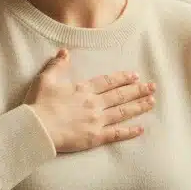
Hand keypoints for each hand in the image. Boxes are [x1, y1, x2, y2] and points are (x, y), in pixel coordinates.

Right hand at [27, 49, 155, 153]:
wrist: (37, 128)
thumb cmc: (39, 104)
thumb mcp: (45, 79)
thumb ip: (57, 65)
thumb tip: (64, 52)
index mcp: (83, 89)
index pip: (108, 82)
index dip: (122, 78)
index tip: (135, 76)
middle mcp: (94, 103)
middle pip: (120, 95)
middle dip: (138, 90)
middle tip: (153, 87)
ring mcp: (96, 121)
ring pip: (122, 112)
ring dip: (138, 106)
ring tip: (152, 102)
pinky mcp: (95, 137)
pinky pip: (116, 134)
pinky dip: (129, 132)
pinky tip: (141, 129)